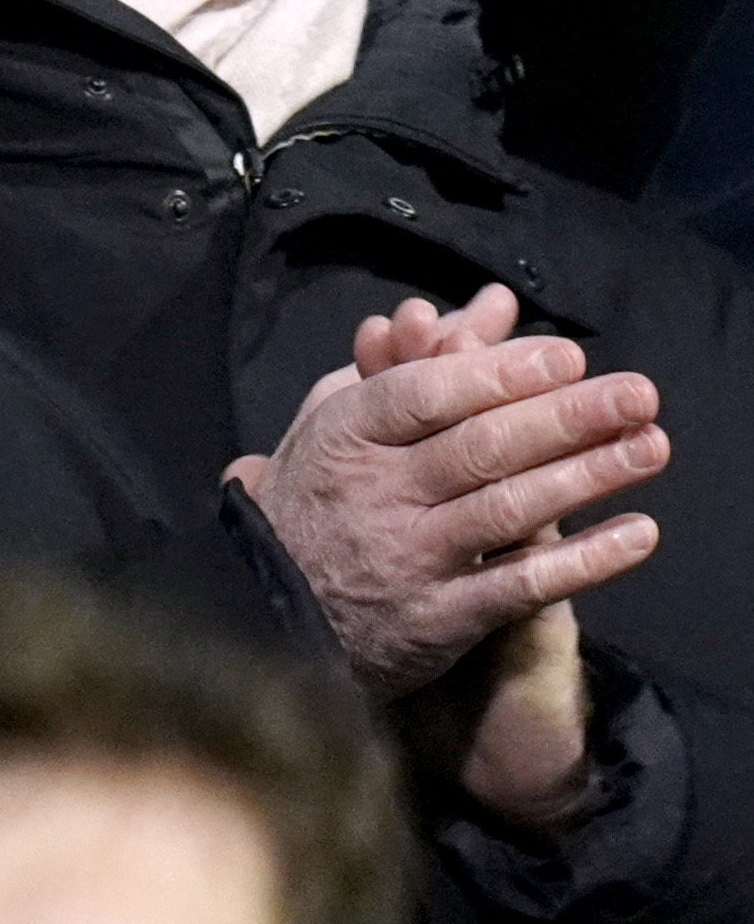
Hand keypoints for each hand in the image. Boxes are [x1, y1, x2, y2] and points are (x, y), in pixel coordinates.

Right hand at [334, 285, 604, 827]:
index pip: (423, 396)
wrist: (272, 609)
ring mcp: (408, 558)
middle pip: (477, 448)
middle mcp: (375, 494)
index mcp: (345, 436)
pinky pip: (520, 584)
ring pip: (505, 510)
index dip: (497, 375)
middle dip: (564, 417)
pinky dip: (584, 560)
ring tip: (651, 446)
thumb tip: (496, 305)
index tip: (568, 357)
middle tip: (637, 393)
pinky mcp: (440, 618)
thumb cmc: (324, 495)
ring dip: (586, 476)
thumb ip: (426, 359)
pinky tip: (638, 532)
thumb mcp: (350, 415)